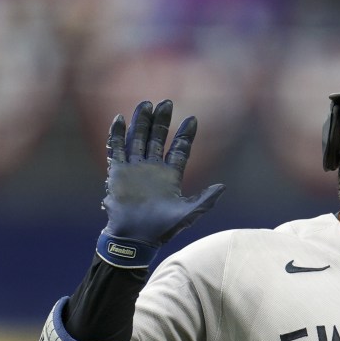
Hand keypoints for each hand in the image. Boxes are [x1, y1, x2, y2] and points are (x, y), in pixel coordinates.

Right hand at [97, 99, 225, 267]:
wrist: (136, 238)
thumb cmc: (162, 228)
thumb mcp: (189, 213)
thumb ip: (205, 199)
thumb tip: (222, 187)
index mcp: (171, 176)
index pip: (179, 149)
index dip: (185, 135)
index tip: (192, 119)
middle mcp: (153, 169)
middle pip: (158, 138)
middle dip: (162, 121)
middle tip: (167, 102)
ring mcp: (135, 169)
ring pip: (138, 139)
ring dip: (142, 122)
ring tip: (146, 104)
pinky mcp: (118, 172)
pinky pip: (116, 149)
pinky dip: (117, 134)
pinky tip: (120, 118)